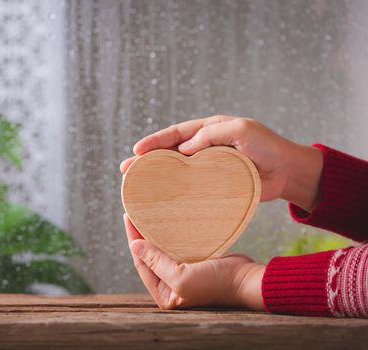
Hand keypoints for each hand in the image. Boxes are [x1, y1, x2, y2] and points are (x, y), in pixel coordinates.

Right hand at [120, 116, 322, 211]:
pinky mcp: (214, 184)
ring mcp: (208, 166)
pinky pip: (190, 187)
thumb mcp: (242, 130)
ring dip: (156, 177)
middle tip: (126, 170)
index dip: (155, 141)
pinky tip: (162, 200)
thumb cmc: (267, 146)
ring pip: (176, 171)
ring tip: (136, 185)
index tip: (137, 151)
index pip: (176, 133)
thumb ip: (213, 135)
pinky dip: (175, 192)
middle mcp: (205, 147)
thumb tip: (184, 148)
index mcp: (209, 130)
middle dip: (147, 160)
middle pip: (169, 152)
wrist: (288, 171)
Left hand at [123, 214, 264, 309]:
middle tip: (133, 212)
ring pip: (162, 249)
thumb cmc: (215, 284)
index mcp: (165, 294)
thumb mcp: (181, 277)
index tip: (128, 218)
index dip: (134, 240)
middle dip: (141, 235)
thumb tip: (135, 245)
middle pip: (150, 256)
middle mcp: (171, 285)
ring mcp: (182, 272)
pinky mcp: (194, 261)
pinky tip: (163, 220)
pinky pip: (176, 245)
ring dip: (153, 233)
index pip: (142, 264)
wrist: (247, 279)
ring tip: (144, 213)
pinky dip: (168, 233)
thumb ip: (156, 262)